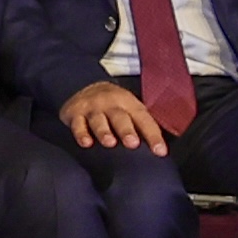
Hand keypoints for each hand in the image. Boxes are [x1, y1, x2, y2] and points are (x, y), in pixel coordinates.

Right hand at [52, 81, 168, 154]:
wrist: (84, 85)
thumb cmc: (114, 107)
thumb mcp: (130, 110)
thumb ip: (143, 127)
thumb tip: (162, 151)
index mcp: (130, 104)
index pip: (143, 119)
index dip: (153, 135)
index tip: (160, 152)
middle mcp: (111, 104)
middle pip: (120, 117)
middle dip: (126, 130)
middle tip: (133, 143)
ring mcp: (92, 108)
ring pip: (98, 120)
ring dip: (104, 131)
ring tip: (110, 143)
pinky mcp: (75, 113)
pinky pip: (78, 124)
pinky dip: (81, 133)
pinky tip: (86, 143)